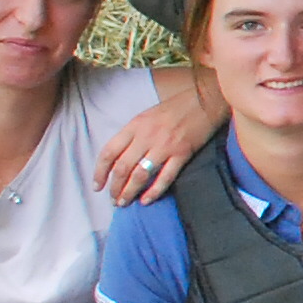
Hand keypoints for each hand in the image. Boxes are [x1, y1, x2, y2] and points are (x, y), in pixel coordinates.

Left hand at [98, 84, 224, 207]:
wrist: (205, 100)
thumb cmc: (176, 107)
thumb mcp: (147, 116)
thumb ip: (134, 135)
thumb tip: (122, 158)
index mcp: (135, 126)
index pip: (109, 152)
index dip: (100, 172)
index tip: (97, 185)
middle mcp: (146, 137)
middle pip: (122, 168)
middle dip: (115, 187)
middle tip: (113, 200)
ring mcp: (164, 146)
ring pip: (140, 175)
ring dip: (130, 192)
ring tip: (125, 203)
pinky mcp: (181, 153)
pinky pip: (165, 177)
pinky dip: (154, 191)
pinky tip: (147, 200)